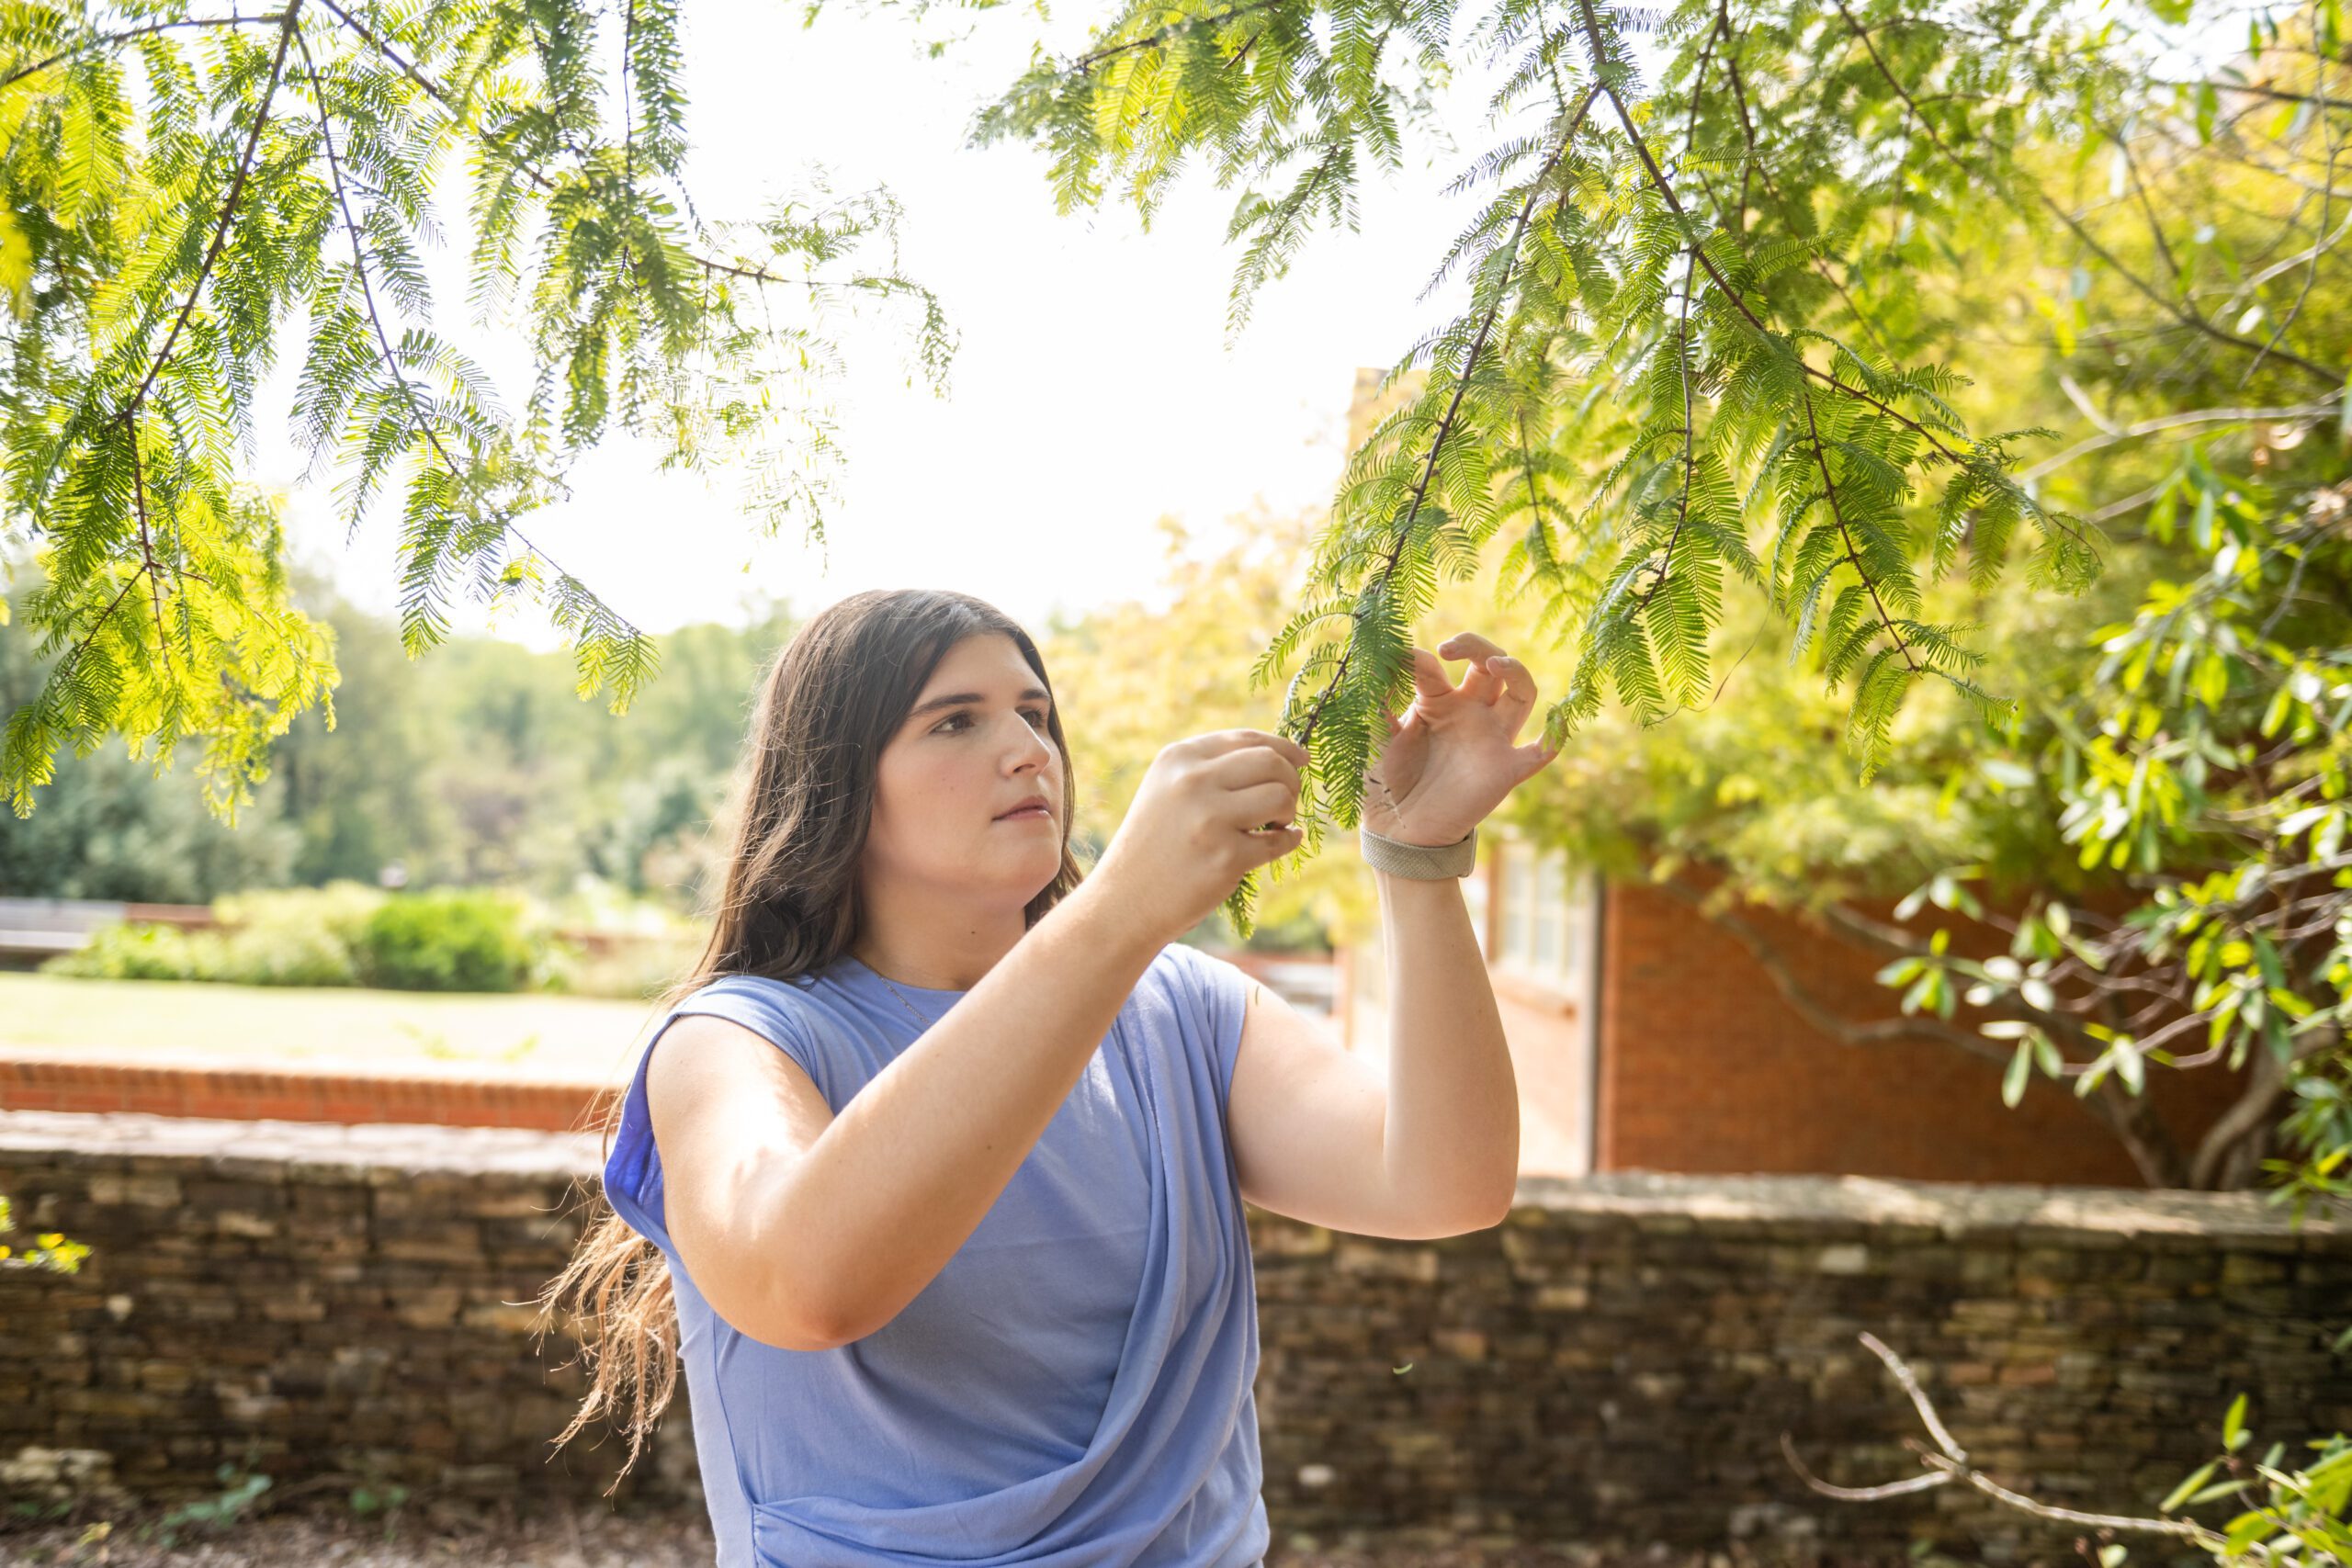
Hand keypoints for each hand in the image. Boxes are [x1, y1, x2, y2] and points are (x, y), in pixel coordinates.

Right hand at [1090, 729, 1307, 945]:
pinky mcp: (1226, 858)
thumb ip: (1211, 768)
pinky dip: (1289, 840)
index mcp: (1178, 759)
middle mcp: (1192, 782)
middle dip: (1290, 781)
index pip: (1247, 738)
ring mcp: (1210, 820)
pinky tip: (1282, 842)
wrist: (1125, 900)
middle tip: (1283, 804)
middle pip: (1271, 762)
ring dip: (1289, 811)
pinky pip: (1280, 841)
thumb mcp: (1167, 790)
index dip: (1283, 748)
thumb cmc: (1154, 844)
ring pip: (1281, 796)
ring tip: (1275, 825)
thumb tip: (1280, 756)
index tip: (1301, 760)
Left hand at [1361, 632, 1560, 846]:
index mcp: (1435, 702)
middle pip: (1489, 665)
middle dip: (1476, 647)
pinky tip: (1555, 725)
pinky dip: (1554, 738)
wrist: (1396, 832)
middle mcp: (1468, 713)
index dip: (1417, 660)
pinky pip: (1539, 753)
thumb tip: (1379, 662)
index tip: (1396, 660)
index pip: (1435, 667)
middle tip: (1449, 648)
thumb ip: (1378, 700)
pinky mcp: (1505, 769)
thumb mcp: (1375, 736)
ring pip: (1522, 692)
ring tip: (1494, 663)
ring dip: (1516, 671)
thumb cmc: (1384, 782)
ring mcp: (1490, 738)